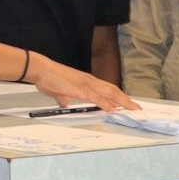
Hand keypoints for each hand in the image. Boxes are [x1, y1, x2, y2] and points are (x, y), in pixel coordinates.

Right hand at [24, 52, 138, 110]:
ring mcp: (86, 84)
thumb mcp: (58, 91)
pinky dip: (106, 104)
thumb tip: (65, 103)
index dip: (118, 96)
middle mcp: (90, 81)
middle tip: (137, 108)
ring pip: (110, 93)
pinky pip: (97, 98)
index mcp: (86, 81)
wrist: (41, 70)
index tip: (127, 103)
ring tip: (132, 109)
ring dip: (122, 102)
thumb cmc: (49, 78)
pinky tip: (113, 110)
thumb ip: (64, 97)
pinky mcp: (80, 89)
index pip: (107, 89)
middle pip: (113, 90)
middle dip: (126, 100)